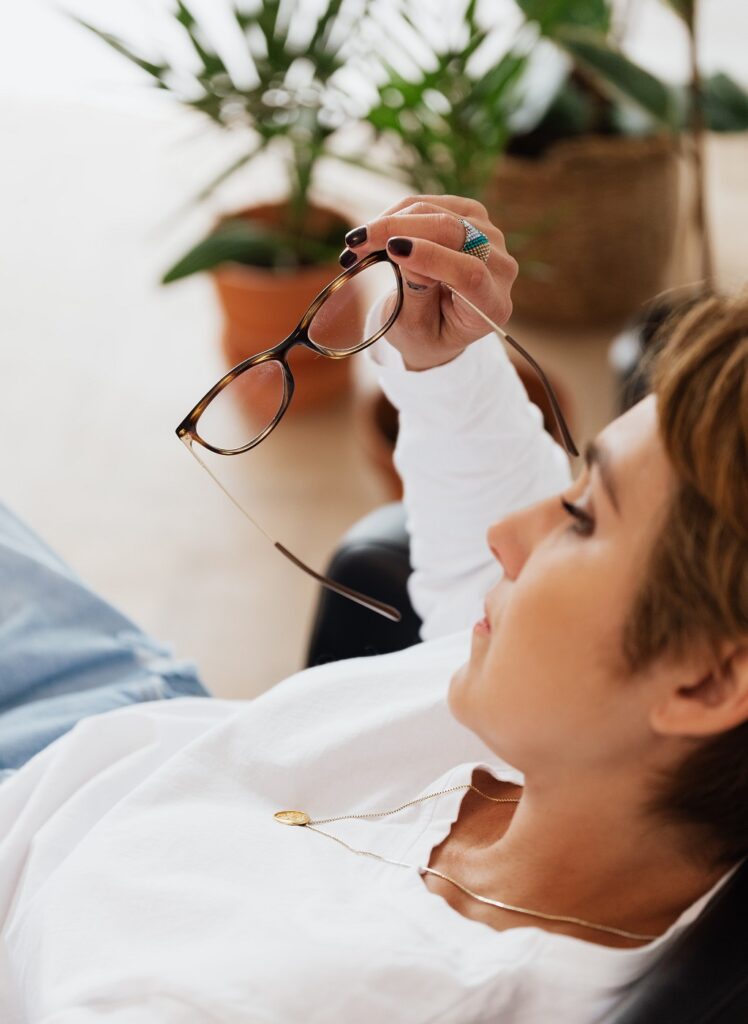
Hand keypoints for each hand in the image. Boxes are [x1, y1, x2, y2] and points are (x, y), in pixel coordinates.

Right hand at [340, 195, 517, 370]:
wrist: (440, 324)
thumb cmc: (427, 333)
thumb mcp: (415, 328)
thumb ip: (416, 294)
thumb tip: (406, 250)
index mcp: (492, 306)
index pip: (469, 274)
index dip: (431, 257)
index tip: (393, 250)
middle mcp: (501, 268)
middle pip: (455, 233)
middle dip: (401, 230)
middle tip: (357, 243)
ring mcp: (491, 238)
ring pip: (441, 212)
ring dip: (394, 221)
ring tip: (361, 242)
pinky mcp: (474, 217)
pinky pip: (434, 203)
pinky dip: (401, 213)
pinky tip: (379, 231)